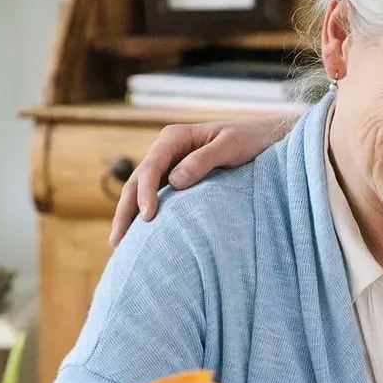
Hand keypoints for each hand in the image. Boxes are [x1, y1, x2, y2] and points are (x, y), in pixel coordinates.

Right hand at [109, 116, 294, 245]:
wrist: (265, 138)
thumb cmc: (250, 139)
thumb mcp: (231, 146)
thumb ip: (203, 160)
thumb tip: (175, 181)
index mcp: (174, 138)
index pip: (151, 167)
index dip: (145, 192)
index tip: (148, 216)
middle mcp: (166, 150)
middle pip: (137, 181)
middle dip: (125, 210)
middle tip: (117, 241)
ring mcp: (169, 166)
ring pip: (140, 192)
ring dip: (128, 216)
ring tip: (119, 245)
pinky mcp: (176, 179)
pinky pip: (155, 197)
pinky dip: (144, 214)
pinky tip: (139, 236)